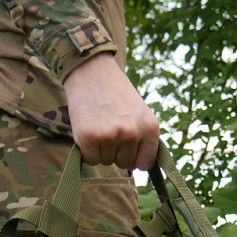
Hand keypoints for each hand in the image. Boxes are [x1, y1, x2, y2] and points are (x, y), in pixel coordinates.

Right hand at [63, 53, 159, 170]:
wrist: (91, 69)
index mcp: (150, 127)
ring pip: (106, 161)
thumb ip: (143, 139)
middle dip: (115, 151)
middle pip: (124, 164)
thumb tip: (136, 167)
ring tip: (99, 123)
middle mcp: (132, 133)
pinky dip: (86, 149)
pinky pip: (90, 159)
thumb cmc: (115, 94)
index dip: (134, 157)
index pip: (145, 163)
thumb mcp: (139, 113)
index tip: (126, 144)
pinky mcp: (89, 137)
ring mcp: (111, 135)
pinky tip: (88, 128)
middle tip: (109, 125)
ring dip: (100, 148)